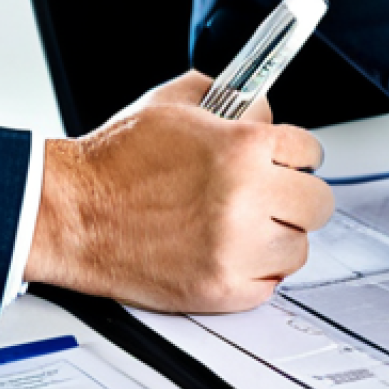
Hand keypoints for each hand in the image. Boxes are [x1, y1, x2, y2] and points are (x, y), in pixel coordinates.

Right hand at [26, 73, 332, 312]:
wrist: (71, 214)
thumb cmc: (114, 164)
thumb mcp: (173, 104)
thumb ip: (229, 99)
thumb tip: (264, 109)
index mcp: (240, 149)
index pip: (310, 152)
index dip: (296, 155)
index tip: (286, 162)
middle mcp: (245, 200)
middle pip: (317, 204)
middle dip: (296, 197)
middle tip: (274, 197)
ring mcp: (236, 250)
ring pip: (299, 248)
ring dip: (279, 238)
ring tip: (246, 227)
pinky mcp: (223, 289)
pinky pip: (270, 284)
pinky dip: (255, 271)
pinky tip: (229, 253)